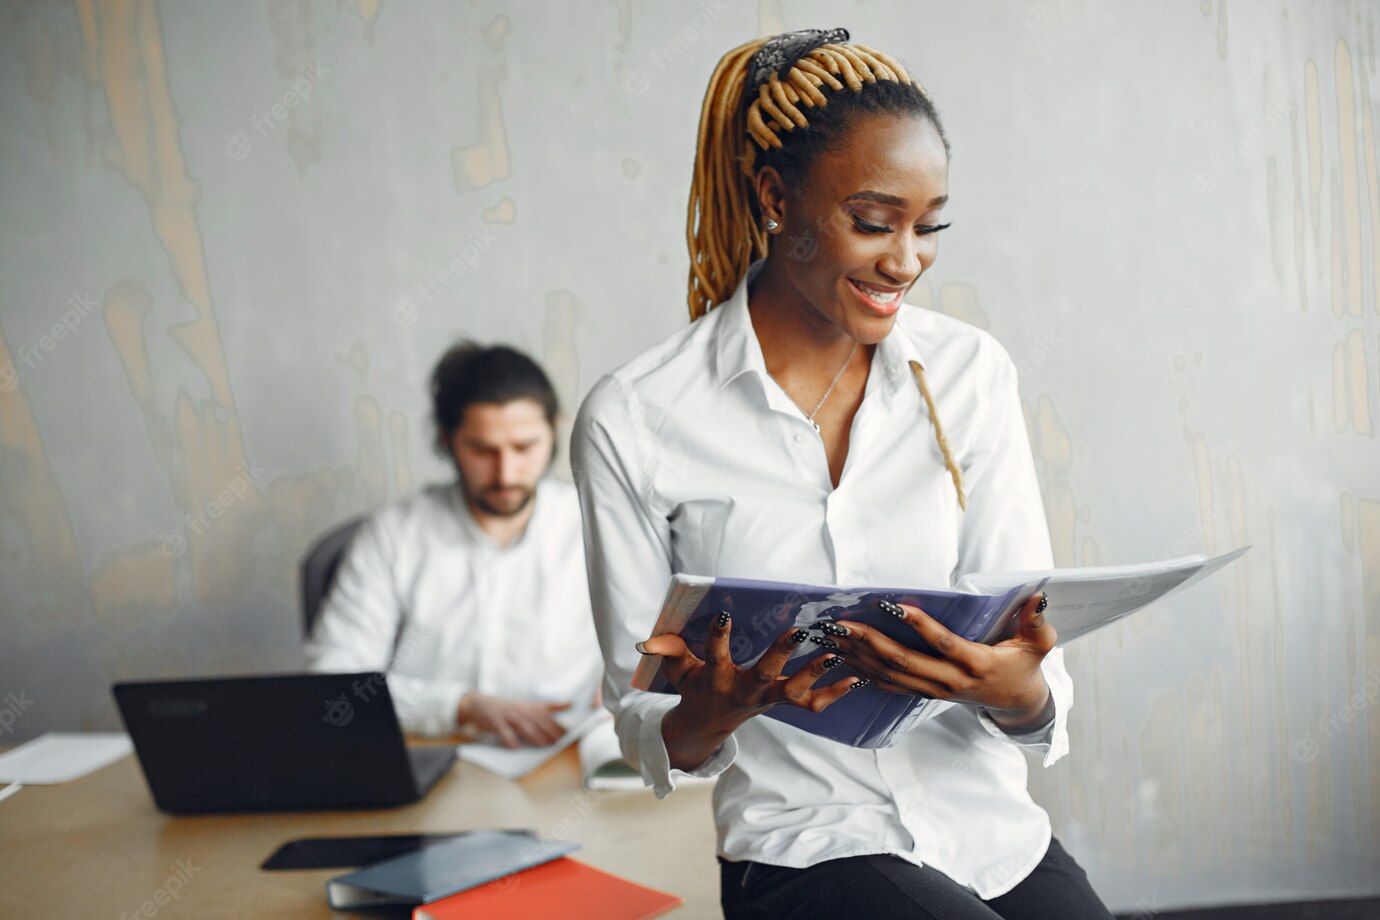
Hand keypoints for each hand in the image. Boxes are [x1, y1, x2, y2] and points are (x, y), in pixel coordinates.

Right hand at [456, 693, 571, 747]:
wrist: (479, 703)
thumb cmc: (507, 706)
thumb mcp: (528, 703)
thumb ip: (549, 706)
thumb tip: (571, 704)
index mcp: (530, 706)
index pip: (548, 716)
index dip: (558, 724)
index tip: (568, 734)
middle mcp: (521, 709)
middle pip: (538, 721)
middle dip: (549, 731)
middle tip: (559, 742)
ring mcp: (508, 715)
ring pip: (524, 726)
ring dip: (535, 736)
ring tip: (543, 744)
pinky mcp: (496, 721)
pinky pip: (505, 732)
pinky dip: (510, 740)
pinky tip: (516, 747)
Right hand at [639, 612, 861, 769]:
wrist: (709, 721)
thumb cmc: (694, 685)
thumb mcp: (677, 670)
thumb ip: (667, 652)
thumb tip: (647, 641)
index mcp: (717, 678)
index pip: (715, 654)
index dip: (718, 635)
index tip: (724, 612)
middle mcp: (745, 690)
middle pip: (764, 675)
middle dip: (782, 654)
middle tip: (800, 631)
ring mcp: (767, 699)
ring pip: (794, 692)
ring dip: (815, 673)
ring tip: (835, 653)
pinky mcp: (783, 704)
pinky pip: (812, 704)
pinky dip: (835, 693)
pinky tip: (855, 677)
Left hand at [830, 592, 1054, 730]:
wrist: (1016, 701)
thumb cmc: (1025, 666)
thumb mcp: (1039, 645)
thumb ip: (1037, 622)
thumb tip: (1038, 596)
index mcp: (976, 664)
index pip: (943, 643)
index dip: (919, 625)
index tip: (892, 606)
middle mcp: (951, 681)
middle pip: (905, 663)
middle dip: (871, 642)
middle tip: (843, 623)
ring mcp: (935, 690)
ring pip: (891, 675)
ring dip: (859, 656)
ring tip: (833, 636)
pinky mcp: (924, 693)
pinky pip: (889, 685)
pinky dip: (863, 672)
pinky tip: (842, 656)